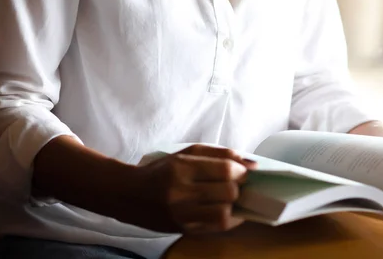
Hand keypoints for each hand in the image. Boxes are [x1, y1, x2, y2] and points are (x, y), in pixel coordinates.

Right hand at [130, 144, 255, 233]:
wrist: (130, 195)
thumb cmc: (162, 170)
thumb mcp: (187, 153)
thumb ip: (220, 154)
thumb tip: (252, 163)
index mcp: (182, 168)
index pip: (226, 170)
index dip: (241, 171)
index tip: (242, 171)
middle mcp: (181, 192)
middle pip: (228, 192)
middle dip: (239, 187)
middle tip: (236, 185)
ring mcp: (182, 214)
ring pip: (225, 213)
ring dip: (234, 205)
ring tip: (230, 198)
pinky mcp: (184, 229)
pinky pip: (217, 227)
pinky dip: (229, 219)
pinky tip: (227, 210)